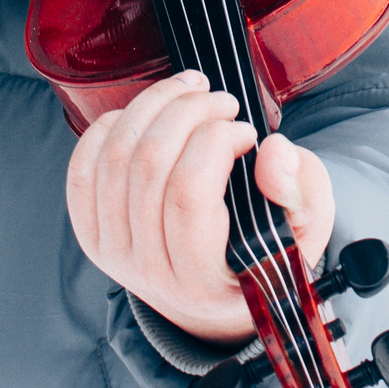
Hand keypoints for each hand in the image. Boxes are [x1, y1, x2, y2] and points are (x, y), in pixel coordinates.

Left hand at [65, 71, 335, 345]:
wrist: (217, 297)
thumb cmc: (265, 256)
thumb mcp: (306, 230)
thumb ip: (302, 190)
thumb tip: (271, 150)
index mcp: (202, 280)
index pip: (189, 196)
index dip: (215, 143)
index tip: (246, 129)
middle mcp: (148, 271)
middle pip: (149, 167)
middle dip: (187, 112)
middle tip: (222, 100)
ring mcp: (113, 253)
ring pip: (114, 158)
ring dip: (152, 105)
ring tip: (190, 90)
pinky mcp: (91, 234)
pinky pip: (82, 170)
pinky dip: (108, 128)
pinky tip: (145, 113)